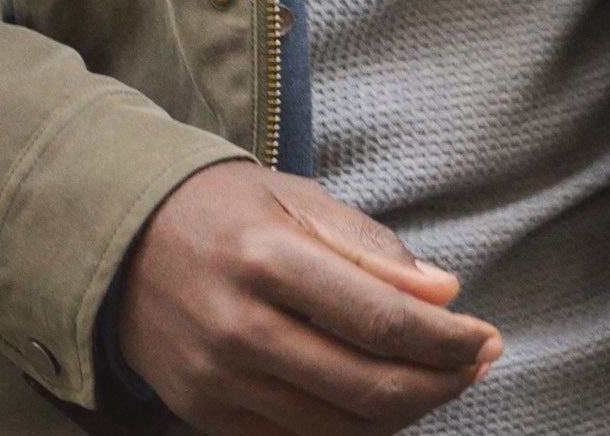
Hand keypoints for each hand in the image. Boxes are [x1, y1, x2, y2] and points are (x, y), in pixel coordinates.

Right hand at [118, 159, 502, 434]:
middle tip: (479, 361)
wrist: (122, 240)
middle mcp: (241, 328)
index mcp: (267, 258)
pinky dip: (356, 426)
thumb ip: (371, 247)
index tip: (487, 336)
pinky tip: (384, 395)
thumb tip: (445, 294)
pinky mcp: (209, 415)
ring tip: (442, 377)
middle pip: (369, 387)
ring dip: (408, 410)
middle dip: (442, 382)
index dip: (448, 340)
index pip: (381, 321)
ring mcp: (221, 382)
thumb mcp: (296, 197)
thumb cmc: (224, 207)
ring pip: (343, 426)